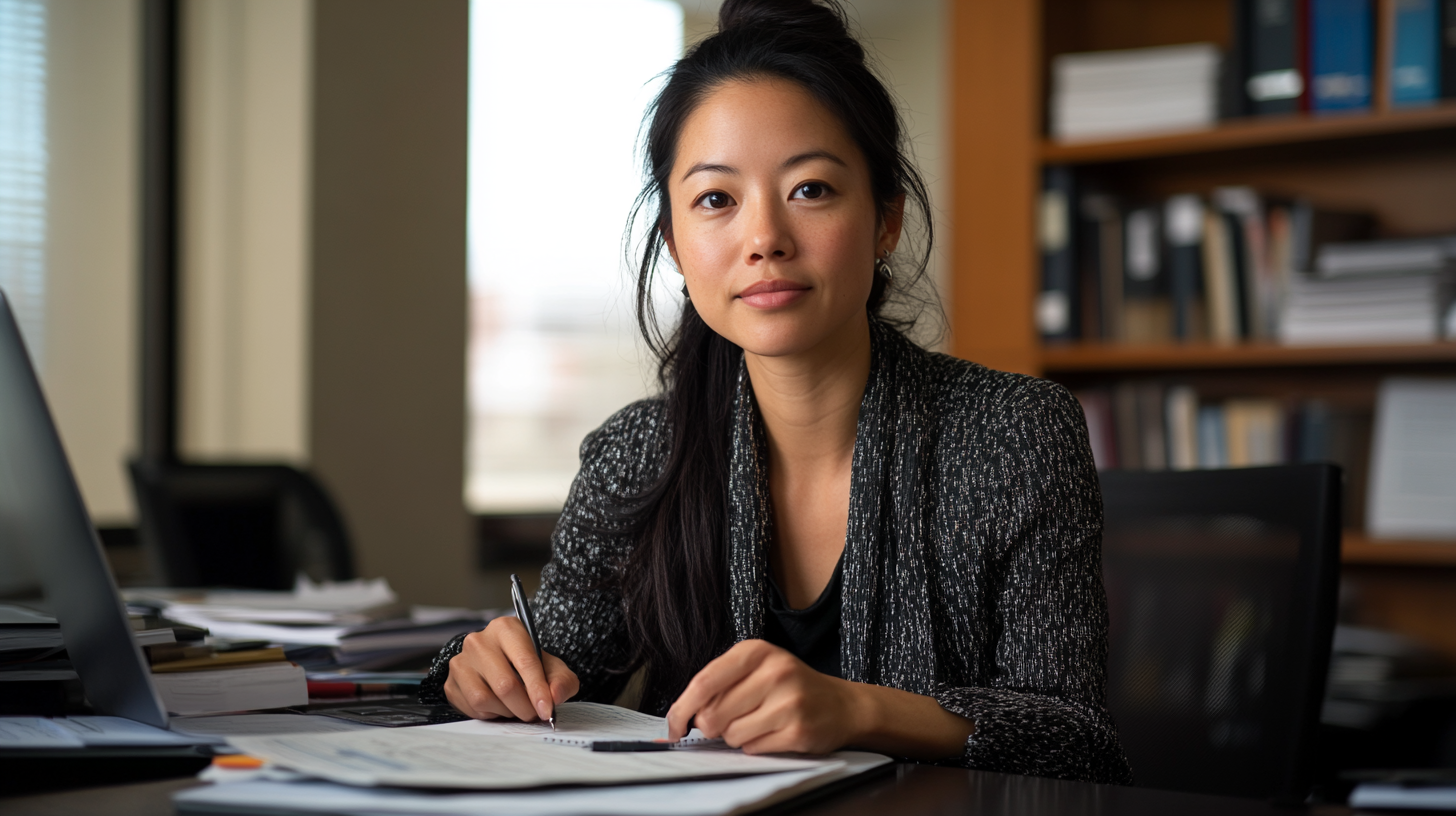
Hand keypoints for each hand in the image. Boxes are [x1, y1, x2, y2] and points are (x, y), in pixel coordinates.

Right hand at [443, 616, 578, 721]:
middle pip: (504, 684)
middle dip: (524, 707)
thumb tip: (555, 697)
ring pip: (484, 699)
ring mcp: (460, 661)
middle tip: (534, 714)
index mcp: (506, 628)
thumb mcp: (552, 668)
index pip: (524, 661)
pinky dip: (489, 714)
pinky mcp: (450, 683)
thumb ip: (561, 681)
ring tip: (515, 707)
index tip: (547, 710)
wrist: (501, 666)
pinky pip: (471, 708)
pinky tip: (497, 706)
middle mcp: (479, 641)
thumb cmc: (528, 665)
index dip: (538, 690)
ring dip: (506, 711)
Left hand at [666, 639, 859, 753]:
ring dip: (737, 736)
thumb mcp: (757, 669)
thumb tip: (686, 715)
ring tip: (759, 722)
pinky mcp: (797, 730)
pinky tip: (773, 733)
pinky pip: (753, 749)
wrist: (841, 705)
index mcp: (757, 651)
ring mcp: (788, 702)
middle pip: (713, 714)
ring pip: (731, 734)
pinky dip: (756, 746)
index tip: (674, 726)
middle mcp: (774, 672)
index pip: (703, 682)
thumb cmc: (790, 686)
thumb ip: (721, 684)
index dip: (681, 709)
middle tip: (729, 720)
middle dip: (712, 726)